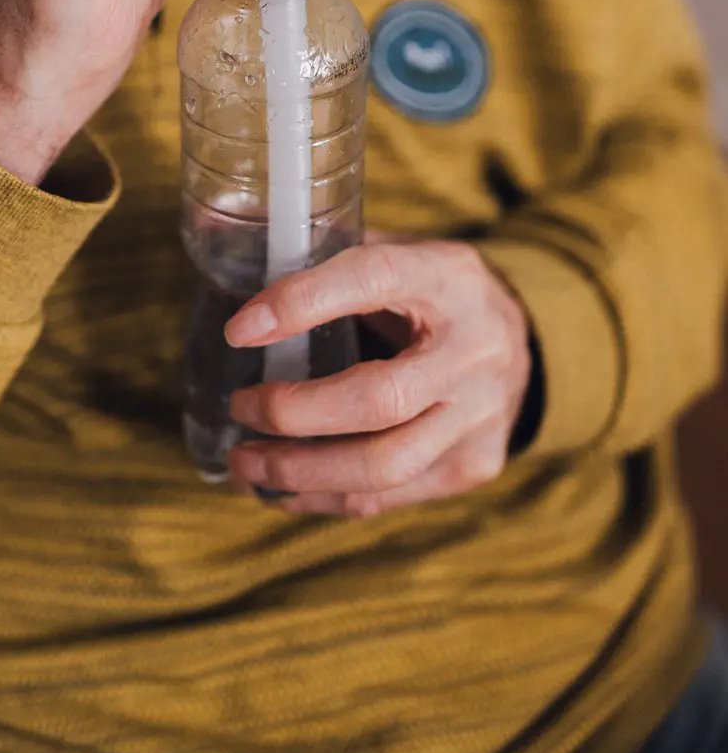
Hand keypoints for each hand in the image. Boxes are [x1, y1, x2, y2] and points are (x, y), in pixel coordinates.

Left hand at [224, 242, 532, 517]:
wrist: (519, 340)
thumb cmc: (431, 293)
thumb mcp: (399, 254)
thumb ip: (331, 258)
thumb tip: (233, 265)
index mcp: (447, 277)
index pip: (374, 279)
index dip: (303, 303)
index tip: (240, 329)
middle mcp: (474, 350)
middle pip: (380, 399)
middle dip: (295, 412)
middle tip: (241, 406)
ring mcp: (480, 416)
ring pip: (384, 465)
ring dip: (299, 471)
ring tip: (243, 461)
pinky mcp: (473, 464)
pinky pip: (388, 496)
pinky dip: (322, 498)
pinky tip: (278, 488)